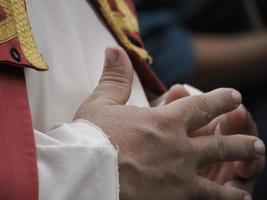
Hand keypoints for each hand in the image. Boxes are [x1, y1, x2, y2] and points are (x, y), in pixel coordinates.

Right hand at [75, 46, 263, 199]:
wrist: (84, 174)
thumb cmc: (91, 138)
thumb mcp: (101, 103)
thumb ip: (115, 77)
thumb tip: (114, 49)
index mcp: (164, 122)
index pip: (202, 106)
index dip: (220, 99)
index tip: (234, 96)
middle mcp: (179, 148)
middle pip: (220, 143)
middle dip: (240, 140)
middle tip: (256, 142)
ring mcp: (179, 177)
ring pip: (219, 173)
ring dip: (236, 170)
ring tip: (248, 170)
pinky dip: (222, 199)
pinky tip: (234, 199)